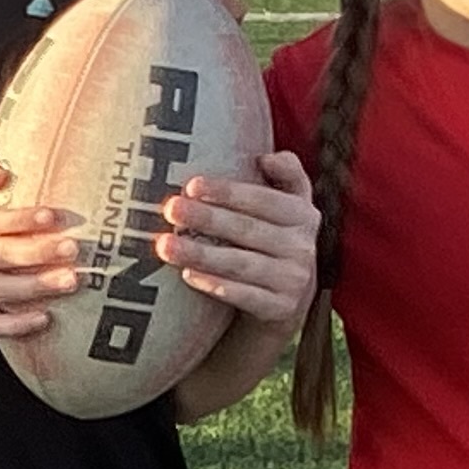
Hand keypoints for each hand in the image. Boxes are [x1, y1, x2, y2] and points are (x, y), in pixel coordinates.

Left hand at [161, 149, 317, 328]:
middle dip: (207, 218)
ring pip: (242, 264)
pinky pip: (244, 296)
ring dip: (201, 254)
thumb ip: (285, 174)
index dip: (229, 192)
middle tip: (171, 209)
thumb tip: (266, 158)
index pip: (264, 199)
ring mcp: (294, 280)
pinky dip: (216, 286)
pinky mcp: (282, 310)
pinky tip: (188, 275)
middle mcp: (303, 246)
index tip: (193, 186)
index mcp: (303, 214)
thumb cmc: (274, 243)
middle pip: (248, 229)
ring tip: (165, 245)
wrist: (286, 304)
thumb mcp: (288, 207)